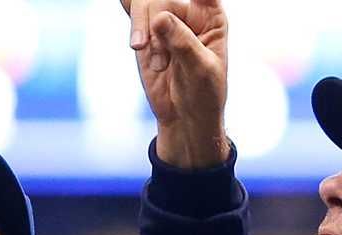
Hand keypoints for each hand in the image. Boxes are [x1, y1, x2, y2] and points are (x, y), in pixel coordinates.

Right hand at [118, 0, 228, 167]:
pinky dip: (129, 9)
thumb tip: (159, 18)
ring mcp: (165, 19)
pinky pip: (132, 7)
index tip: (166, 16)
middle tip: (154, 56)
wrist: (184, 116)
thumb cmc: (203, 93)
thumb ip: (183, 42)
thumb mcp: (201, 70)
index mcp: (211, 15)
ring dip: (140, 29)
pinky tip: (134, 32)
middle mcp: (189, 11)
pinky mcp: (145, 29)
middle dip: (153, 21)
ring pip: (144, 3)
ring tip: (150, 59)